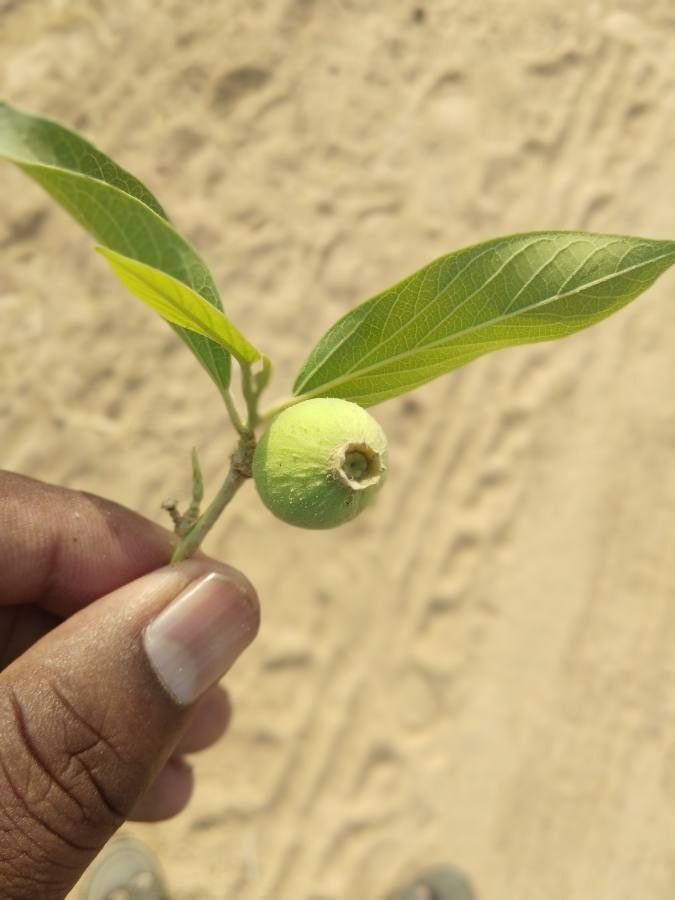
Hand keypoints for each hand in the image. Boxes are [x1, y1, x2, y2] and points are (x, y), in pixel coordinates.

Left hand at [0, 471, 259, 898]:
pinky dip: (68, 730)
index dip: (107, 541)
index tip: (208, 594)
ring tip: (191, 747)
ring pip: (13, 638)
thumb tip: (216, 601)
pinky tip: (129, 781)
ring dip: (114, 684)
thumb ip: (82, 723)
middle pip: (12, 570)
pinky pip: (4, 702)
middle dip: (128, 626)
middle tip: (214, 684)